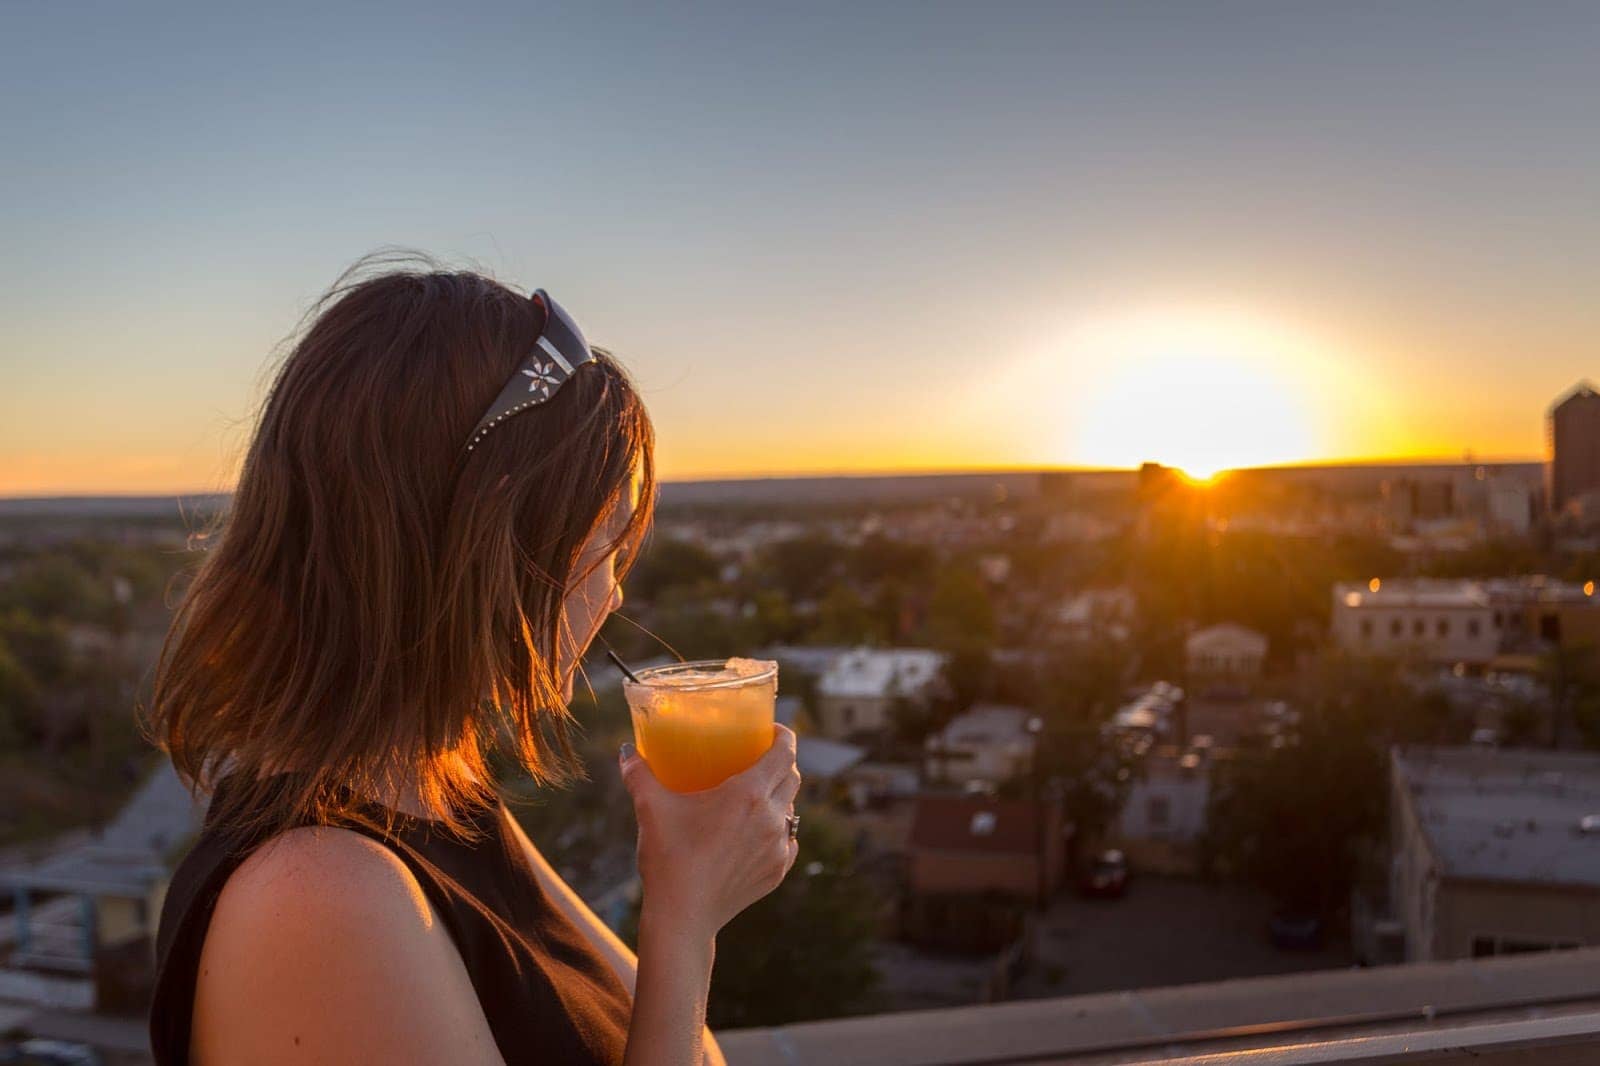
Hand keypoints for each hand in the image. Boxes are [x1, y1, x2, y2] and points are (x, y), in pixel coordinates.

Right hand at [620, 724, 801, 944]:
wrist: (682, 916)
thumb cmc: (668, 858)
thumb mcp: (651, 809)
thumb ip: (639, 774)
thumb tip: (627, 751)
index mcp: (749, 794)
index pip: (784, 753)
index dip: (783, 736)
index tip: (770, 730)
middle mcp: (772, 818)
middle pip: (792, 778)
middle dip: (781, 763)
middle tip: (760, 759)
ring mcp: (778, 847)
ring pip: (791, 810)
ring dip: (780, 798)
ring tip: (758, 797)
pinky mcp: (777, 872)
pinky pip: (788, 841)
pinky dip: (778, 831)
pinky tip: (759, 833)